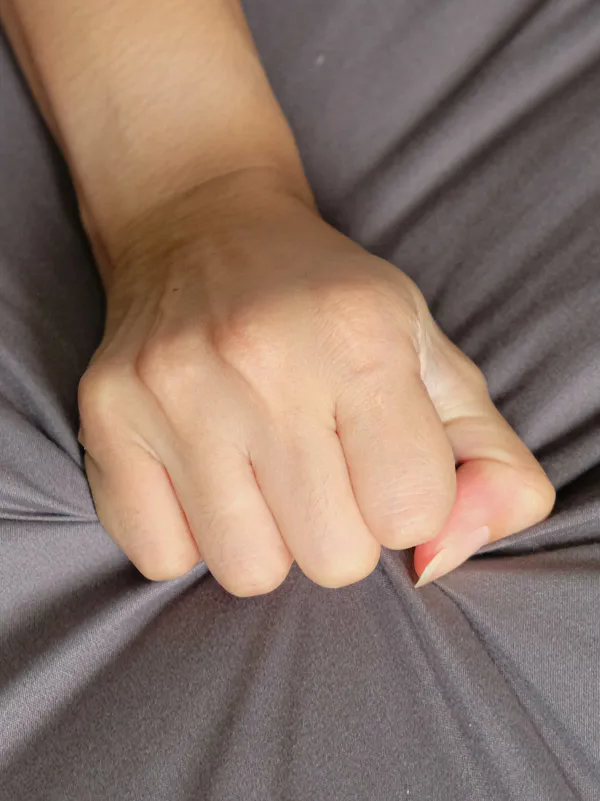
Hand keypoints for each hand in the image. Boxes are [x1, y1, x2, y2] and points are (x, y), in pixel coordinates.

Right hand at [78, 170, 554, 594]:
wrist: (203, 228)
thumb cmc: (332, 307)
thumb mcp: (434, 360)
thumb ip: (491, 464)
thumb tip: (441, 565)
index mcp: (363, 338)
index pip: (413, 517)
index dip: (406, 501)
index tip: (380, 459)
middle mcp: (263, 360)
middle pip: (333, 559)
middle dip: (341, 529)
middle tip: (318, 463)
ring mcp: (172, 390)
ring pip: (247, 572)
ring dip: (268, 539)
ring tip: (259, 468)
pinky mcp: (107, 416)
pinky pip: (163, 559)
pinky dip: (192, 535)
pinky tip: (202, 470)